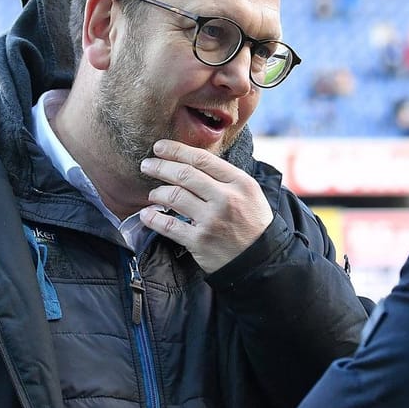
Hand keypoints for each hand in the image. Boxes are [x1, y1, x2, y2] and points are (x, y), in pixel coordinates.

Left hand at [138, 139, 273, 272]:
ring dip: (157, 192)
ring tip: (153, 194)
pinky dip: (153, 218)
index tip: (160, 147)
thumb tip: (192, 160)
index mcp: (240, 183)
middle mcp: (226, 199)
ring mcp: (212, 221)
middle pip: (184, 175)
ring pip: (174, 196)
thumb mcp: (250, 193)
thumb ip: (226, 177)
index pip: (202, 159)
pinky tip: (147, 214)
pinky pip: (168, 225)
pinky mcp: (200, 241)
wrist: (261, 260)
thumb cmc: (252, 224)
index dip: (177, 150)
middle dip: (160, 167)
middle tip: (147, 165)